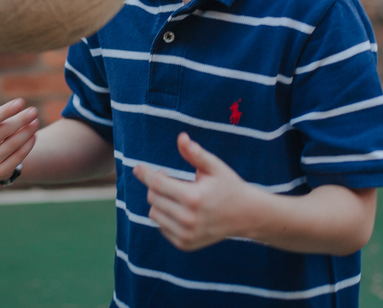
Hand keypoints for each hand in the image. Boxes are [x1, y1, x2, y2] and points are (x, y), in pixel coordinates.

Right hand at [0, 78, 38, 182]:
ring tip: (36, 122)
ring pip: (12, 145)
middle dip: (20, 120)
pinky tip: (34, 136)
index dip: (5, 111)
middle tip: (34, 111)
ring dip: (27, 132)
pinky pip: (18, 158)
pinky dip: (28, 145)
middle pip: (2, 132)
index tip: (21, 101)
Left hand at [132, 132, 256, 251]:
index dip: (145, 174)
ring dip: (159, 201)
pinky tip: (179, 209)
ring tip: (175, 193)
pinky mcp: (185, 244)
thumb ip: (196, 153)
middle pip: (153, 198)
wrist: (245, 215)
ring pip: (154, 214)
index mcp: (194, 197)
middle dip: (156, 185)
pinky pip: (161, 227)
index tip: (137, 167)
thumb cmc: (228, 186)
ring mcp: (186, 234)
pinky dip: (165, 216)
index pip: (158, 184)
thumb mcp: (214, 167)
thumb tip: (181, 138)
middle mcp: (188, 219)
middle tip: (168, 176)